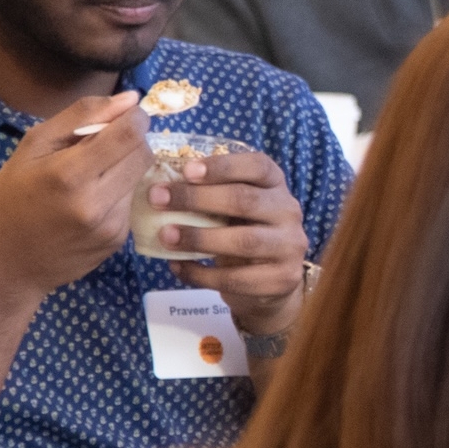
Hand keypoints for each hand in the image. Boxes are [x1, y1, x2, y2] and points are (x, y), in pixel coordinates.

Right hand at [0, 92, 149, 300]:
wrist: (4, 262)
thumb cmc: (11, 197)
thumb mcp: (33, 146)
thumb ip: (82, 116)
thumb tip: (130, 98)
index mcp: (68, 174)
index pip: (129, 134)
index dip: (135, 117)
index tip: (124, 115)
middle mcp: (95, 203)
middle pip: (143, 153)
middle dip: (132, 139)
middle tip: (104, 143)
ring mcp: (111, 226)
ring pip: (141, 177)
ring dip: (124, 167)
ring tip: (90, 175)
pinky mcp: (118, 241)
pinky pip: (131, 202)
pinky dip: (119, 193)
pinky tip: (90, 201)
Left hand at [149, 148, 309, 335]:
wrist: (270, 281)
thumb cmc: (241, 231)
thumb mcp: (234, 207)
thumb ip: (211, 193)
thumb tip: (161, 187)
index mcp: (275, 184)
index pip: (258, 166)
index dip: (223, 167)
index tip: (186, 171)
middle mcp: (289, 211)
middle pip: (245, 200)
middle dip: (197, 199)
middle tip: (158, 200)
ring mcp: (290, 247)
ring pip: (244, 241)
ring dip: (199, 238)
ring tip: (165, 237)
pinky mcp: (282, 279)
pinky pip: (236, 278)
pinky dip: (201, 274)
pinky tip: (177, 266)